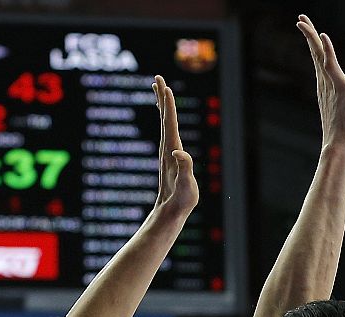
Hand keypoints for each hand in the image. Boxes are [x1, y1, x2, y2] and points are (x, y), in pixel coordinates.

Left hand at [152, 75, 197, 216]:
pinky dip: (165, 118)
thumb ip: (184, 168)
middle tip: (157, 77)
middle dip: (162, 96)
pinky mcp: (169, 155)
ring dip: (162, 103)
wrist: (170, 212)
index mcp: (172, 151)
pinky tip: (164, 114)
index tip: (165, 87)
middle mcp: (167, 148)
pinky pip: (167, 130)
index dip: (169, 105)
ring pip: (164, 121)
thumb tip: (179, 152)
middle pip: (164, 117)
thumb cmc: (181, 201)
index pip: (170, 123)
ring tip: (158, 87)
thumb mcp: (186, 186)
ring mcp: (167, 151)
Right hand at [297, 15, 344, 150]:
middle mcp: (324, 82)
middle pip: (315, 52)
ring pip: (318, 54)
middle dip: (308, 34)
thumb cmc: (340, 134)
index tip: (306, 29)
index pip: (318, 59)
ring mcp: (330, 83)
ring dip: (311, 37)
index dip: (312, 43)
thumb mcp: (339, 114)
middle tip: (300, 18)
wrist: (339, 144)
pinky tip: (323, 36)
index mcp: (324, 85)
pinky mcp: (340, 86)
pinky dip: (327, 49)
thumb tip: (332, 111)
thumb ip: (336, 108)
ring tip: (302, 21)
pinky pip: (331, 63)